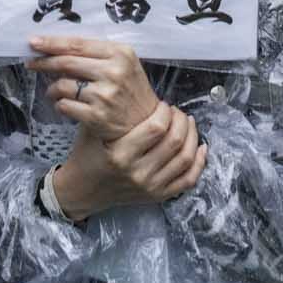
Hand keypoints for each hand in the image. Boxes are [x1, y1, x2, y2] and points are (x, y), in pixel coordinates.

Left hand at [27, 34, 160, 140]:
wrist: (144, 125)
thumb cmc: (128, 90)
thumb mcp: (121, 64)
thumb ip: (95, 53)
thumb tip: (55, 47)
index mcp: (120, 53)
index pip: (78, 44)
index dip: (52, 43)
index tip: (33, 42)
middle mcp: (114, 72)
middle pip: (67, 62)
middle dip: (44, 62)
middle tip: (31, 63)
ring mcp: (105, 95)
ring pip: (63, 85)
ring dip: (52, 88)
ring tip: (53, 91)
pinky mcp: (97, 116)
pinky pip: (65, 106)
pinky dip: (59, 105)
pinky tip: (64, 105)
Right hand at [49, 99, 206, 222]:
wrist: (82, 189)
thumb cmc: (87, 154)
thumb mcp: (91, 128)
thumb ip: (110, 110)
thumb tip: (133, 85)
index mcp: (120, 154)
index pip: (157, 128)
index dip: (166, 112)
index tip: (162, 105)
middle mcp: (137, 173)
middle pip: (175, 142)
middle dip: (182, 121)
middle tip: (177, 112)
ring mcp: (149, 187)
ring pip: (186, 159)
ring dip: (193, 137)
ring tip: (188, 124)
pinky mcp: (157, 196)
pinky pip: (188, 180)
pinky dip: (199, 163)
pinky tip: (200, 148)